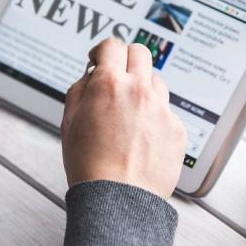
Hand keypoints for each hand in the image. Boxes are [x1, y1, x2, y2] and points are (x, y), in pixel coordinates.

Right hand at [61, 38, 186, 198]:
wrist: (118, 199)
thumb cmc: (90, 166)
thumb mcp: (68, 122)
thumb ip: (80, 89)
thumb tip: (91, 74)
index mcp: (109, 84)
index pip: (112, 45)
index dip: (103, 50)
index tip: (100, 59)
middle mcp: (139, 90)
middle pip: (140, 52)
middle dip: (126, 59)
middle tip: (118, 75)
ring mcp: (162, 109)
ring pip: (156, 81)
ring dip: (142, 88)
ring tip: (129, 114)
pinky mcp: (176, 128)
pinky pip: (166, 112)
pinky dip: (155, 118)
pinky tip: (141, 138)